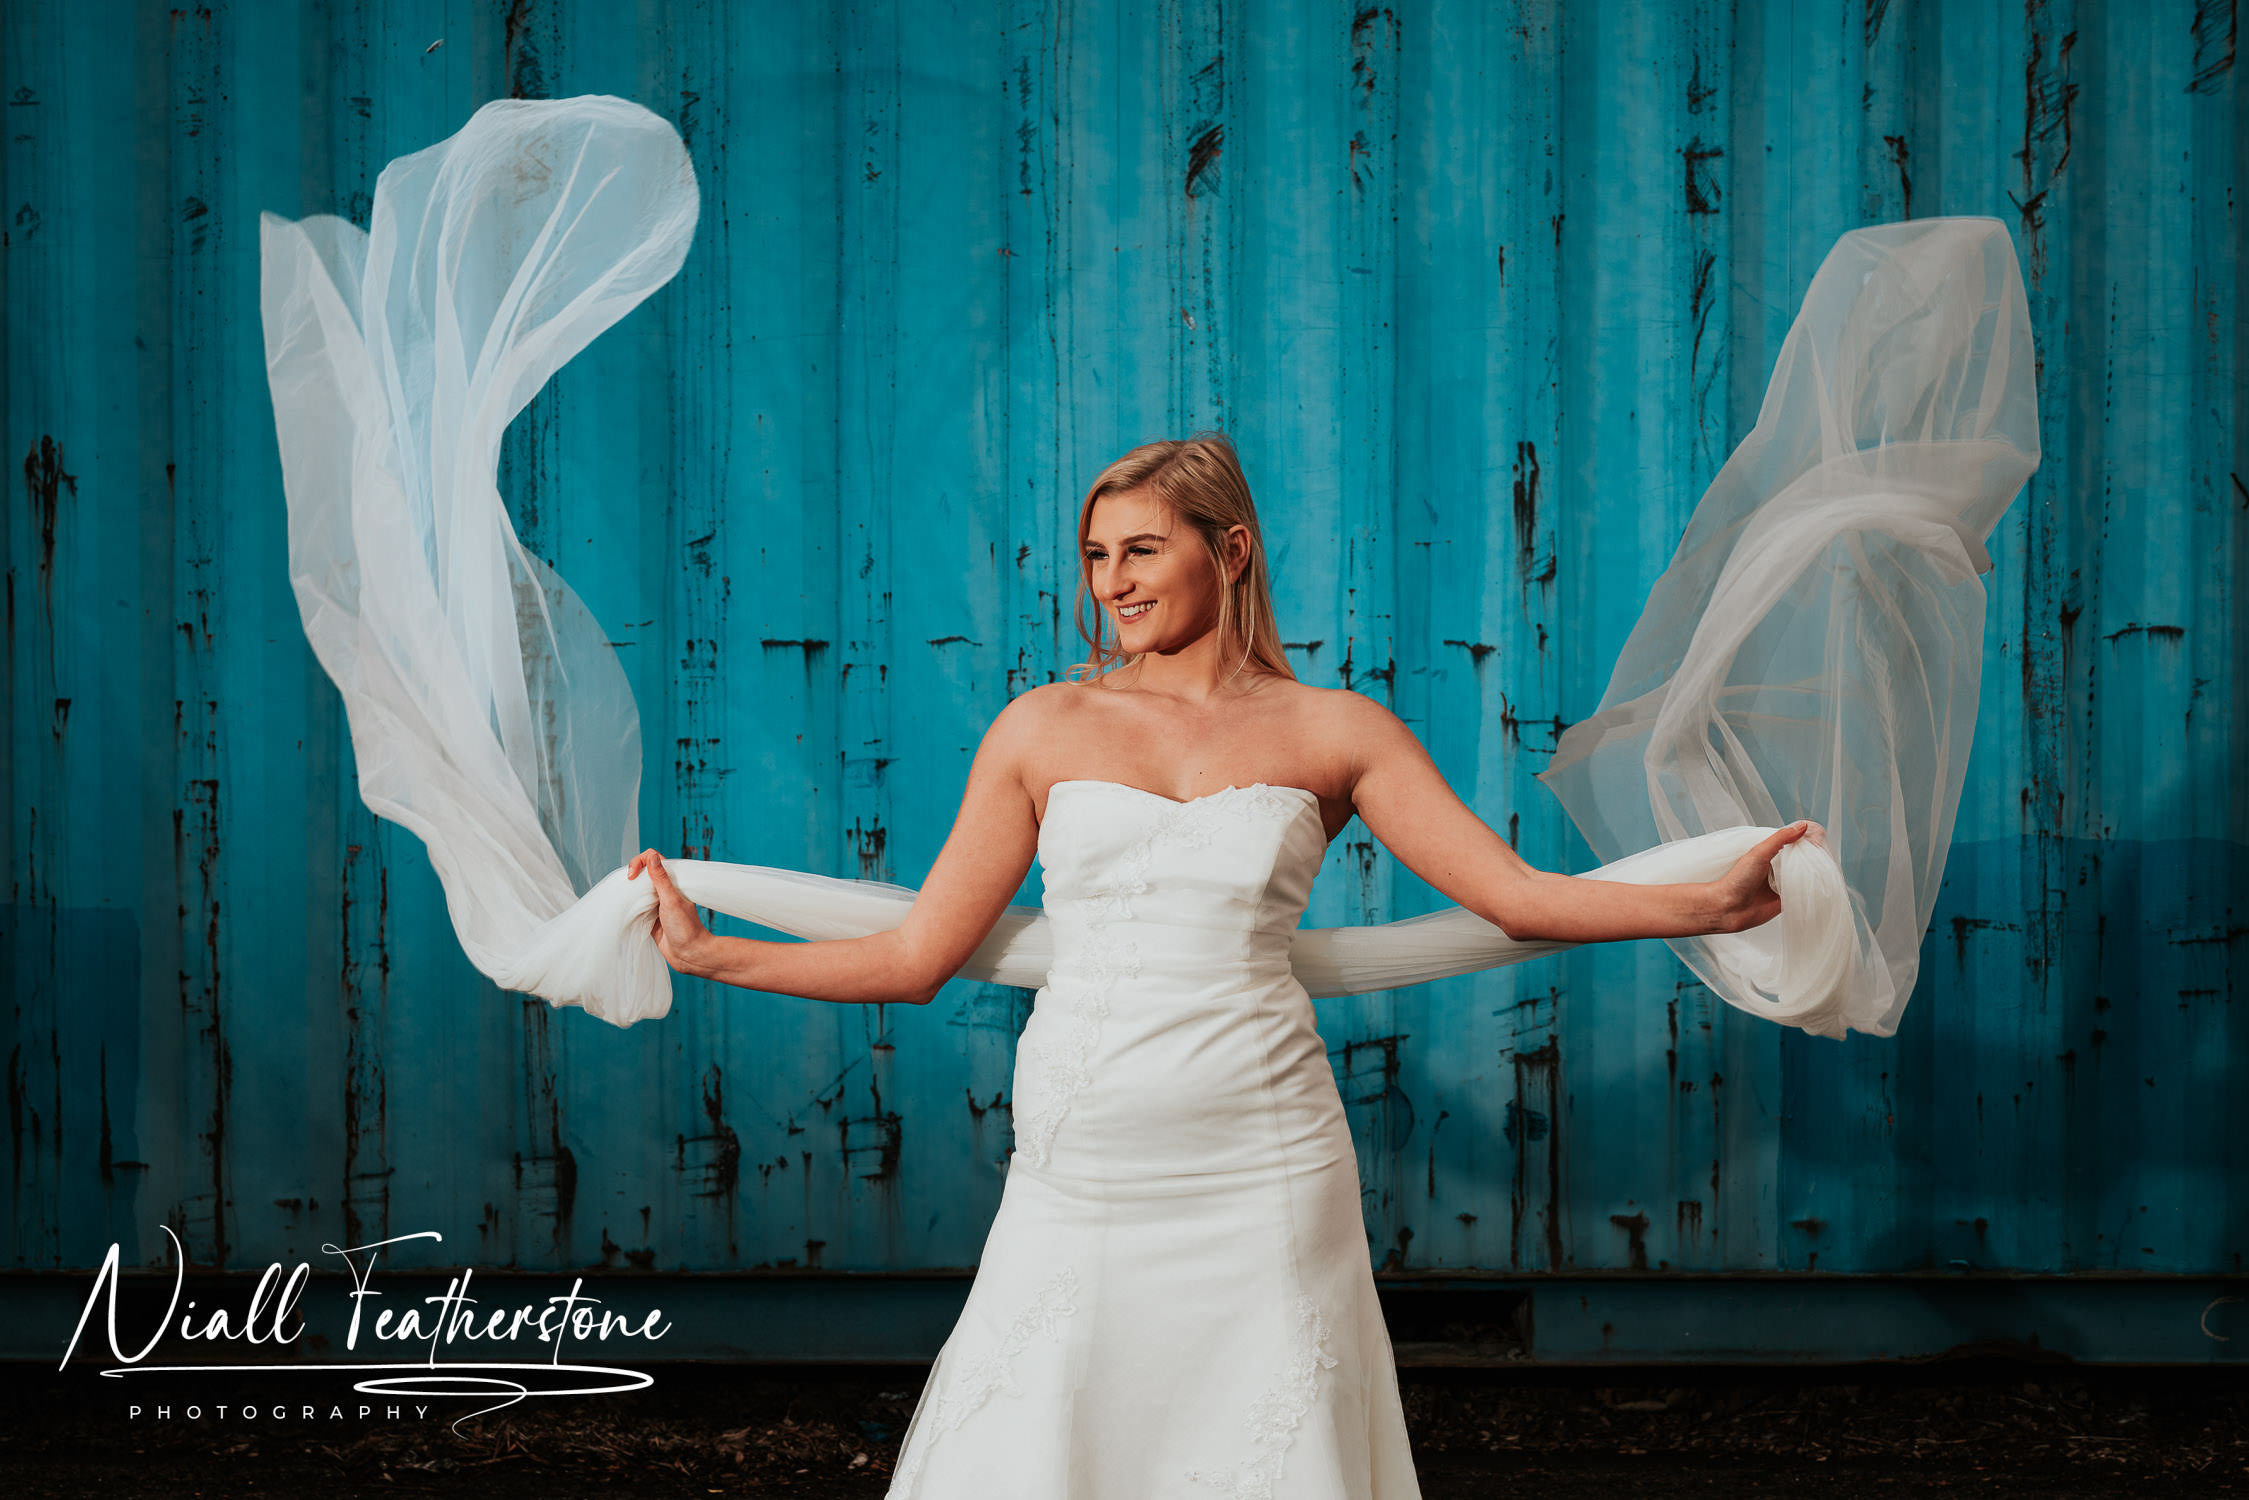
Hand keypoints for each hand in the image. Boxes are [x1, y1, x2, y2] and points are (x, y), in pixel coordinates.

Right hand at [626, 849, 709, 974]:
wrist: (689, 955)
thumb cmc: (685, 927)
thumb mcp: (671, 900)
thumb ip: (661, 879)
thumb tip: (651, 857)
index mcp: (673, 881)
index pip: (653, 859)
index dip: (640, 861)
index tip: (632, 876)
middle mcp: (664, 890)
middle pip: (643, 873)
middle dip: (631, 876)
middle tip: (625, 886)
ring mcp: (656, 904)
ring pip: (638, 890)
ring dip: (629, 891)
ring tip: (623, 898)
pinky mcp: (650, 917)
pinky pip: (636, 906)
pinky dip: (629, 906)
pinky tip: (623, 909)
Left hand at [1703, 821, 1824, 933]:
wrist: (1729, 908)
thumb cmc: (1737, 880)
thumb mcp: (1759, 853)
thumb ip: (1780, 839)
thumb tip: (1802, 826)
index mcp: (1770, 852)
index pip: (1794, 840)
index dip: (1806, 838)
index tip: (1816, 841)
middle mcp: (1777, 866)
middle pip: (1802, 857)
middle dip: (1813, 856)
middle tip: (1822, 857)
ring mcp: (1782, 882)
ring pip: (1805, 874)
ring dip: (1813, 873)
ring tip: (1822, 871)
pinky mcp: (1786, 899)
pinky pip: (1803, 892)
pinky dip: (1810, 889)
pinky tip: (1816, 887)